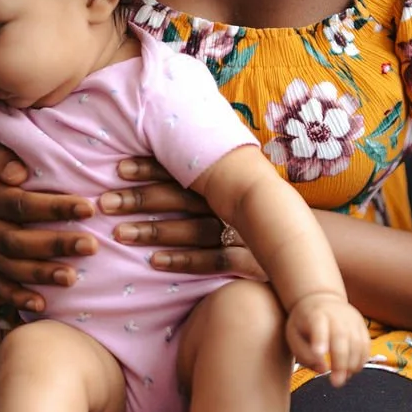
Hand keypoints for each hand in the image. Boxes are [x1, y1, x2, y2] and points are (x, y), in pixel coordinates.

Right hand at [0, 127, 97, 312]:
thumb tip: (17, 173)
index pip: (20, 203)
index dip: (54, 208)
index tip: (88, 208)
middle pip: (18, 240)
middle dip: (56, 244)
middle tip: (92, 246)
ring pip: (10, 267)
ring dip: (41, 274)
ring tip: (73, 278)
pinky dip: (17, 296)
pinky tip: (42, 305)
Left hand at [98, 156, 265, 282]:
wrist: (306, 244)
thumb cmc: (257, 213)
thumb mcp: (234, 188)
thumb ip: (204, 175)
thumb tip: (161, 149)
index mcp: (224, 182)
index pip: (181, 170)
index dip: (150, 168)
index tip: (117, 168)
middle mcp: (231, 203)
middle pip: (180, 198)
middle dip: (141, 199)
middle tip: (104, 202)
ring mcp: (242, 232)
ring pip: (193, 229)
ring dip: (155, 231)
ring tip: (119, 234)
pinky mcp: (251, 261)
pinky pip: (215, 260)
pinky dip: (184, 260)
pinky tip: (154, 262)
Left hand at [286, 292, 371, 386]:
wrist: (321, 299)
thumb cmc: (304, 322)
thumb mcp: (293, 334)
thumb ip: (303, 353)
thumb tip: (322, 369)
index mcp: (316, 315)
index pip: (319, 327)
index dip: (320, 340)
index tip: (319, 354)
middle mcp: (337, 316)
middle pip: (342, 339)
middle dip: (341, 363)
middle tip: (336, 383)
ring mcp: (353, 320)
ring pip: (358, 345)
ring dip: (352, 366)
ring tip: (341, 378)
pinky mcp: (362, 327)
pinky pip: (366, 347)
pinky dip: (361, 362)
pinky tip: (350, 370)